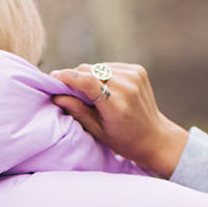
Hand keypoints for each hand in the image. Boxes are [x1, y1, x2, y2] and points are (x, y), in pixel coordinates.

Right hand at [50, 62, 188, 178]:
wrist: (154, 137)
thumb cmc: (123, 140)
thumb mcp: (97, 131)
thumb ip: (78, 111)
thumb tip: (57, 96)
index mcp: (117, 105)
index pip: (87, 81)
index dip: (67, 77)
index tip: (52, 77)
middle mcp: (127, 86)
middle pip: (90, 70)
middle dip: (75, 77)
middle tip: (65, 88)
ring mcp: (135, 75)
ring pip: (99, 66)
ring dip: (88, 75)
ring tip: (86, 92)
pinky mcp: (138, 70)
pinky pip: (110, 66)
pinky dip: (101, 74)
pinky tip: (103, 88)